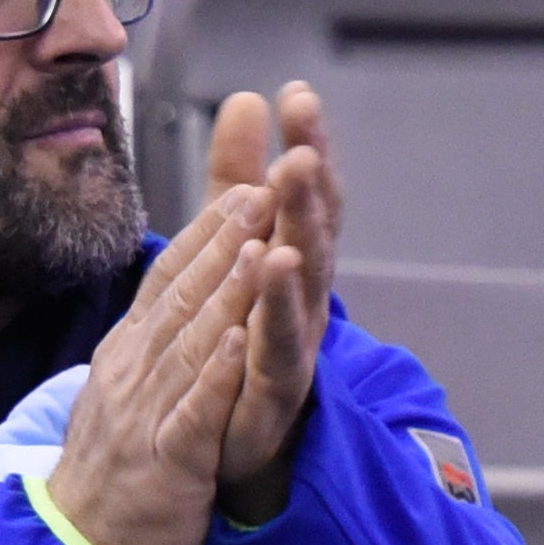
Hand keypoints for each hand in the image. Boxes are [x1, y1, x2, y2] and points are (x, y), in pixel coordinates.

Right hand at [44, 187, 285, 544]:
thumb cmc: (110, 478)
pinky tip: (237, 343)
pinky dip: (214, 376)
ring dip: (225, 294)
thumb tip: (168, 301)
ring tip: (259, 246)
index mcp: (125, 360)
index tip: (243, 189)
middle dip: (224, 243)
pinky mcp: (165, 465)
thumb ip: (148, 348)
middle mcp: (131, 377)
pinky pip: (192, 414)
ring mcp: (145, 419)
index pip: (166, 285)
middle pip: (181, 300)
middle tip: (263, 189)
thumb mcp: (122, 398)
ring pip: (190, 345)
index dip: (206, 236)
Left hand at [201, 83, 337, 515]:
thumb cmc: (245, 341)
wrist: (234, 447)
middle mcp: (300, 302)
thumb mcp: (236, 244)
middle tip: (301, 154)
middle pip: (310, 240)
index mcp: (291, 264)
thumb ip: (238, 177)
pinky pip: (271, 363)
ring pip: (297, 301)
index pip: (304, 198)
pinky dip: (270, 329)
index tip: (296, 97)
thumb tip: (248, 98)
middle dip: (308, 199)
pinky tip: (267, 295)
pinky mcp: (268, 399)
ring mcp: (289, 352)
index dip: (306, 148)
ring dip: (296, 264)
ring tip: (287, 232)